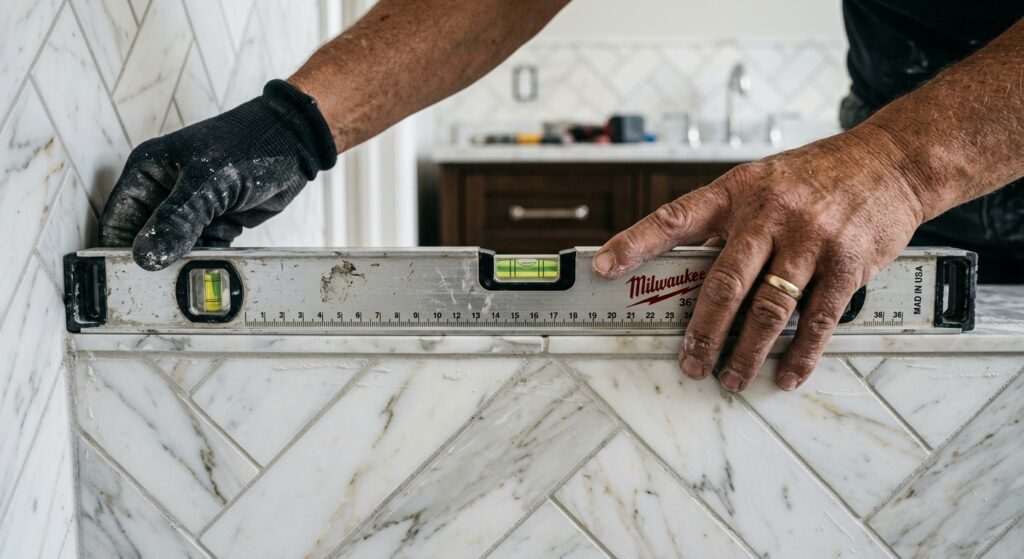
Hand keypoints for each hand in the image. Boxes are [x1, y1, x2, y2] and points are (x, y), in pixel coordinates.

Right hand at [99, 80, 335, 269]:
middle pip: (146, 242)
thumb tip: (146, 257)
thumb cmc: (250, 146)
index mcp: (147, 173)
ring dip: (192, 259)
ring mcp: (190, 209)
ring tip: (212, 251)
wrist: (295, 144)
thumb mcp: (209, 182)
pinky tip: (228, 248)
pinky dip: (215, 256)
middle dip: (161, 261)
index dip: (120, 252)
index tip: (131, 282)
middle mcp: (163, 192)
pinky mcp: (215, 221)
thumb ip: (178, 219)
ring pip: (178, 250)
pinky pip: (205, 250)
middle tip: (175, 278)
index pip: (118, 222)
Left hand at [592, 128, 925, 390]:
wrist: (889, 162)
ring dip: (746, 352)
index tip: (603, 266)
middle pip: (723, 282)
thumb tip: (681, 269)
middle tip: (690, 361)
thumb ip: (724, 223)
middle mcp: (769, 214)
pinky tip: (787, 372)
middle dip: (702, 331)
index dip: (635, 243)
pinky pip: (817, 318)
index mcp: (737, 192)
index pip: (674, 218)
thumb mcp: (761, 182)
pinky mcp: (846, 263)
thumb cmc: (815, 177)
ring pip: (768, 309)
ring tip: (732, 376)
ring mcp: (810, 239)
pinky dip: (800, 353)